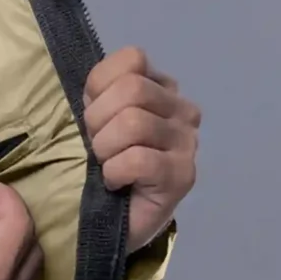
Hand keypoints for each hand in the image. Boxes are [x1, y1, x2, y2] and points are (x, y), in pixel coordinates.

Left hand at [83, 46, 200, 251]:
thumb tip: (96, 86)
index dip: (99, 87)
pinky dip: (115, 171)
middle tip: (96, 146)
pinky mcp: (182, 176)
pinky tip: (115, 182)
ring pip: (134, 123)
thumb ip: (100, 91)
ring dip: (105, 148)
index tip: (93, 116)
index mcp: (162, 88)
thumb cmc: (102, 163)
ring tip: (106, 165)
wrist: (113, 220)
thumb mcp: (95, 117)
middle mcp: (182, 110)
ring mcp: (187, 143)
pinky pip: (139, 159)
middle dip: (98, 119)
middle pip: (132, 89)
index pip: (133, 58)